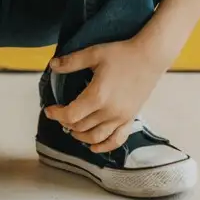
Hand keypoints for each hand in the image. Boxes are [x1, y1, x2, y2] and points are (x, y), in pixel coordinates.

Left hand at [44, 37, 164, 152]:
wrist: (150, 56)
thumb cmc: (122, 53)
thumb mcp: (94, 53)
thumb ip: (72, 61)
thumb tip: (52, 66)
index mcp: (97, 96)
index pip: (71, 115)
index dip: (56, 114)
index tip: (49, 109)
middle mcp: (109, 112)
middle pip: (81, 127)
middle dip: (67, 123)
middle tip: (60, 115)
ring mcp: (121, 118)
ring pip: (96, 137)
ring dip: (81, 136)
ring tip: (72, 129)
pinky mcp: (130, 119)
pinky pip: (116, 140)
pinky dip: (104, 147)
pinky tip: (94, 147)